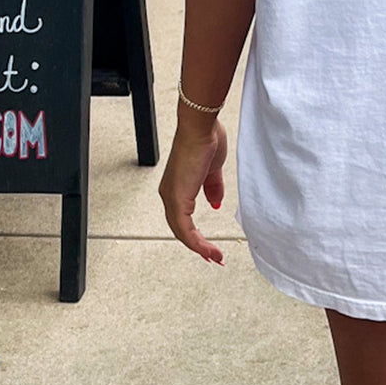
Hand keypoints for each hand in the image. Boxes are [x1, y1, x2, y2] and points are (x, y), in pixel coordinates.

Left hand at [158, 115, 227, 264]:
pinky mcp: (177, 198)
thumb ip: (213, 188)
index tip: (210, 246)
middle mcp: (170, 194)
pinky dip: (196, 242)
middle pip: (181, 229)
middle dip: (198, 246)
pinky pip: (184, 228)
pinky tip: (208, 249)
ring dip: (199, 247)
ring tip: (215, 257)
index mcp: (177, 187)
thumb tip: (216, 204)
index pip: (183, 218)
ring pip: (182, 232)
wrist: (201, 127)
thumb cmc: (206, 140)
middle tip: (214, 257)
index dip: (196, 234)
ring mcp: (172, 197)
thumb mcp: (213, 170)